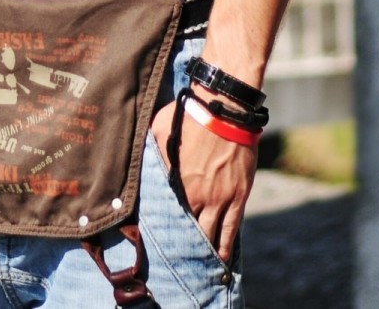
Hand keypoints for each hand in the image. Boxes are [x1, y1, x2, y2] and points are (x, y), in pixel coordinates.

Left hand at [150, 92, 256, 262]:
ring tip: (200, 267)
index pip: (168, 215)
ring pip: (211, 233)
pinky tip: (223, 258)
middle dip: (183, 245)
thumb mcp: (159, 131)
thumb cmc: (190, 117)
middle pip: (189, 229)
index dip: (164, 229)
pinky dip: (227, 245)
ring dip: (205, 251)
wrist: (225, 111)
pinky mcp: (238, 197)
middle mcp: (198, 197)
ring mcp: (220, 199)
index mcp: (177, 184)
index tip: (158, 241)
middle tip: (178, 260)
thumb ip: (152, 152)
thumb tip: (140, 160)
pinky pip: (232, 228)